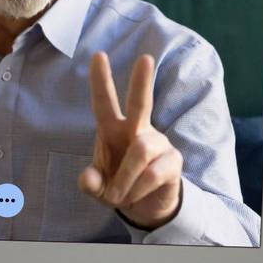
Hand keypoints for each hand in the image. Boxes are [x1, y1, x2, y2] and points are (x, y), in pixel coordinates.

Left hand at [78, 50, 182, 231]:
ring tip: (116, 197)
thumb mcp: (98, 188)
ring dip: (125, 178)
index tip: (98, 55)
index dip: (101, 81)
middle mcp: (137, 130)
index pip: (105, 103)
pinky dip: (137, 188)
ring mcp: (158, 144)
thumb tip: (88, 180)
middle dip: (142, 82)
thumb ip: (89, 183)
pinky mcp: (173, 161)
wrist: (145, 208)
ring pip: (141, 149)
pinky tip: (133, 197)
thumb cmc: (120, 186)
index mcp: (113, 130)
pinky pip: (153, 172)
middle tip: (145, 58)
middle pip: (141, 103)